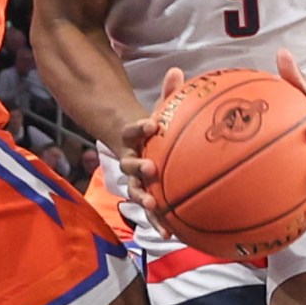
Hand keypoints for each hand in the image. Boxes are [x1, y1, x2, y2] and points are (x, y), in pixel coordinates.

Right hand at [116, 66, 184, 216]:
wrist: (136, 145)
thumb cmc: (154, 127)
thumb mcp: (161, 109)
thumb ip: (168, 93)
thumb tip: (177, 70)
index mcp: (132, 138)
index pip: (131, 130)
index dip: (138, 128)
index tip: (150, 124)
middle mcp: (129, 159)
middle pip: (128, 164)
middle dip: (138, 167)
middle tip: (150, 168)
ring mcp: (135, 180)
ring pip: (135, 190)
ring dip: (143, 199)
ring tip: (152, 206)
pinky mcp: (145, 195)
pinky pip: (151, 210)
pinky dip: (158, 221)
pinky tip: (170, 234)